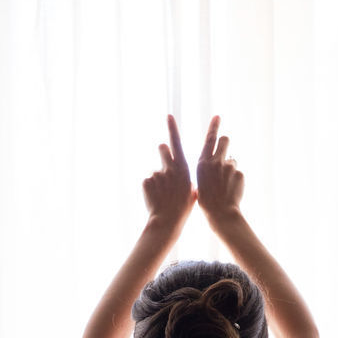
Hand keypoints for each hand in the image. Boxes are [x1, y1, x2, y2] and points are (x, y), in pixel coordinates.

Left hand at [142, 115, 195, 233]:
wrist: (167, 221)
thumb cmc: (182, 208)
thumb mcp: (190, 192)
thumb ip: (185, 176)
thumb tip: (179, 168)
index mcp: (182, 168)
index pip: (176, 142)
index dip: (172, 128)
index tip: (169, 116)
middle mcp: (169, 167)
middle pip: (163, 150)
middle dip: (163, 152)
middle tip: (165, 160)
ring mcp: (156, 174)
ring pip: (156, 171)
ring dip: (158, 180)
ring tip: (162, 194)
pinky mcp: (146, 181)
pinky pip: (148, 182)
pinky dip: (151, 189)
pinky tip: (155, 199)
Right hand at [196, 116, 244, 228]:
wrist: (220, 213)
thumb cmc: (207, 202)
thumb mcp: (201, 182)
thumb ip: (209, 168)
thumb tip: (219, 160)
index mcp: (203, 163)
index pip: (210, 139)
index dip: (214, 126)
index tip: (218, 116)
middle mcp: (216, 161)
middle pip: (225, 140)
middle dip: (226, 143)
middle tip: (225, 151)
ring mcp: (229, 167)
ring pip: (232, 159)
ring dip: (230, 166)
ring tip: (226, 183)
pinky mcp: (239, 173)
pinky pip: (238, 172)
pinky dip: (236, 179)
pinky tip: (232, 190)